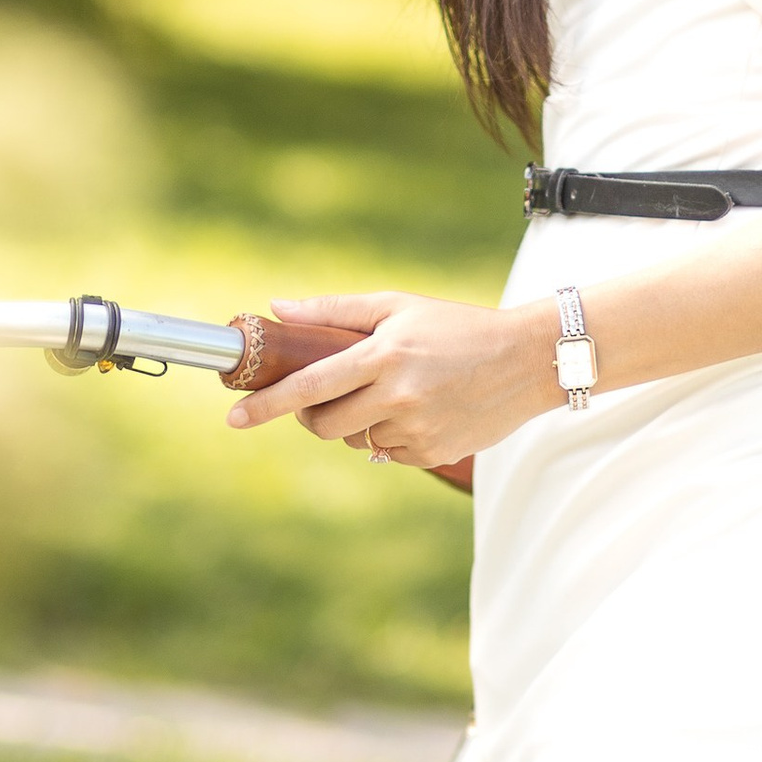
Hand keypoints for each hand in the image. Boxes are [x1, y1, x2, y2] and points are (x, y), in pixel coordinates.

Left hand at [224, 289, 560, 470]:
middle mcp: (398, 396)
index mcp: (384, 356)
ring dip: (357, 424)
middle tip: (325, 399)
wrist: (527, 360)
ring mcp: (417, 429)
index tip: (234, 418)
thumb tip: (279, 309)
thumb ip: (335, 312)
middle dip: (313, 416)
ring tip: (390, 396)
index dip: (268, 404)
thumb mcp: (398, 307)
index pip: (310, 385)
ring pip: (356, 441)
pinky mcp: (433, 453)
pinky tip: (417, 412)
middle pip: (325, 425)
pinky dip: (388, 438)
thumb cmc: (457, 327)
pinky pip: (387, 455)